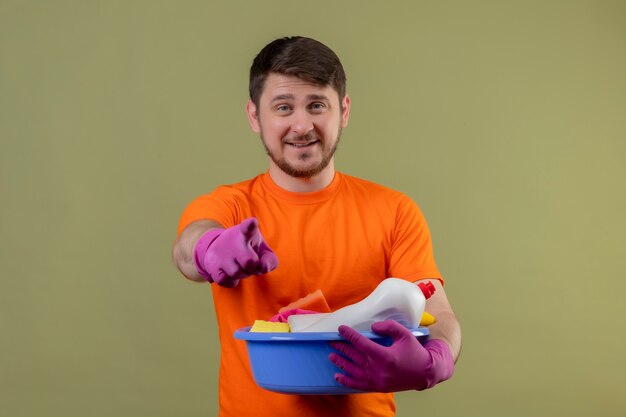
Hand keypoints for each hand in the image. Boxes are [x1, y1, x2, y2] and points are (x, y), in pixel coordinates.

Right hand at [193, 217, 277, 286]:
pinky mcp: (213, 266)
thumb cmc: (248, 250)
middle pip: (249, 261)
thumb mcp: (262, 250)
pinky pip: (227, 281)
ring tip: (240, 265)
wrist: (219, 248)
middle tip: (251, 262)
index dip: (250, 225)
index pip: (248, 228)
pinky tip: (230, 271)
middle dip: (253, 266)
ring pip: (237, 273)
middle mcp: (233, 241)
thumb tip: (263, 268)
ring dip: (243, 274)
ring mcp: (221, 253)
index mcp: (247, 233)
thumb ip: (270, 260)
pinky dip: (232, 281)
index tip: (252, 222)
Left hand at [329, 320, 453, 391]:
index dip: (349, 335)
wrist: (425, 373)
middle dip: (342, 348)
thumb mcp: (404, 334)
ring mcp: (377, 380)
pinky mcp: (377, 387)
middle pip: (354, 357)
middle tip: (332, 341)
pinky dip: (346, 381)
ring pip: (353, 371)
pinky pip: (358, 385)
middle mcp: (378, 369)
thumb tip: (372, 327)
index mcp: (385, 356)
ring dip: (341, 362)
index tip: (341, 329)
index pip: (361, 343)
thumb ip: (388, 327)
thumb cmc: (414, 352)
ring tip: (331, 355)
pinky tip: (337, 376)